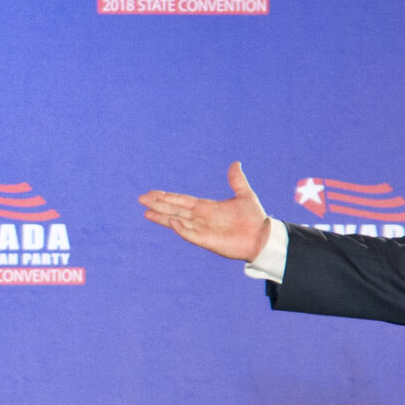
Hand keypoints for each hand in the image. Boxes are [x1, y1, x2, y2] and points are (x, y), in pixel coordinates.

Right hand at [139, 163, 269, 261]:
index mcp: (207, 207)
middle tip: (141, 199)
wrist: (262, 237)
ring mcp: (202, 230)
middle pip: (174, 209)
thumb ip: (236, 180)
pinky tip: (171, 221)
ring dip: (162, 217)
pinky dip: (181, 228)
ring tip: (146, 212)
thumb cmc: (254, 218)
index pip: (182, 200)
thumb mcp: (245, 194)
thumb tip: (235, 163)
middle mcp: (201, 218)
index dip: (167, 197)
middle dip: (158, 204)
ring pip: (177, 221)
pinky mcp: (207, 241)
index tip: (153, 192)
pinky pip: (190, 234)